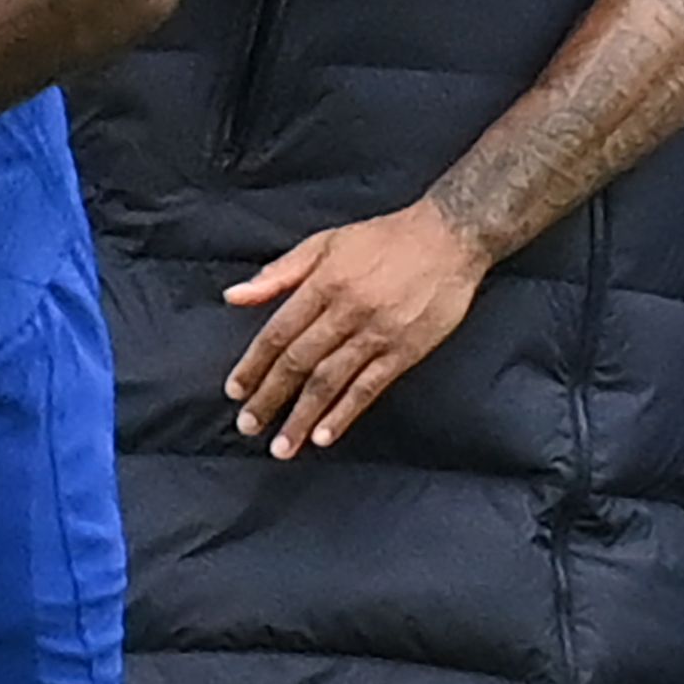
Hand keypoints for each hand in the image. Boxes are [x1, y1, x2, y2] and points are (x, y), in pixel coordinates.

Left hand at [222, 200, 491, 458]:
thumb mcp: (326, 243)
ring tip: (281, 446)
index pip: (278, 332)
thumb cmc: (384, 239)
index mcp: (324, 283)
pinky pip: (369, 388)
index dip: (254, 364)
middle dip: (270, 397)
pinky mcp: (405, 351)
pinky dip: (344, 413)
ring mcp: (377, 334)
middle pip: (299, 362)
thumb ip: (279, 273)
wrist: (449, 237)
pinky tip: (324, 436)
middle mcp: (347, 311)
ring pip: (330, 381)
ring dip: (302, 416)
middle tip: (248, 426)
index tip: (235, 391)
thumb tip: (233, 296)